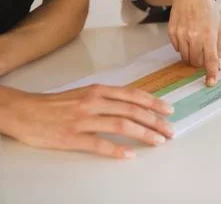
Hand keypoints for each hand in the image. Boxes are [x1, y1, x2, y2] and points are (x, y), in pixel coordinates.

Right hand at [0, 85, 173, 158]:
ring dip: (143, 134)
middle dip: (155, 121)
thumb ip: (108, 98)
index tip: (169, 110)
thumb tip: (134, 106)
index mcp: (98, 91)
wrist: (24, 111)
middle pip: (132, 111)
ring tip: (158, 141)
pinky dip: (116, 150)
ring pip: (121, 125)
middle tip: (169, 131)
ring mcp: (83, 120)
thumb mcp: (85, 93)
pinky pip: (99, 144)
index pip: (133, 95)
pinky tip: (130, 155)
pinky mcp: (72, 137)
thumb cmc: (57, 104)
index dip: (153, 103)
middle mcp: (94, 102)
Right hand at [168, 0, 220, 86]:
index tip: (210, 83)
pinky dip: (183, 47)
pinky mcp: (172, 33)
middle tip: (203, 53)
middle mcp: (194, 36)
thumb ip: (218, 47)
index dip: (210, 73)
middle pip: (196, 62)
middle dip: (200, 62)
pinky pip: (177, 49)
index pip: (210, 59)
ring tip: (196, 42)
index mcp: (208, 34)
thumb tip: (218, 65)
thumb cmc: (207, 9)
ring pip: (185, 57)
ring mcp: (181, 34)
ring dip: (192, 55)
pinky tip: (187, 35)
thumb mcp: (218, 26)